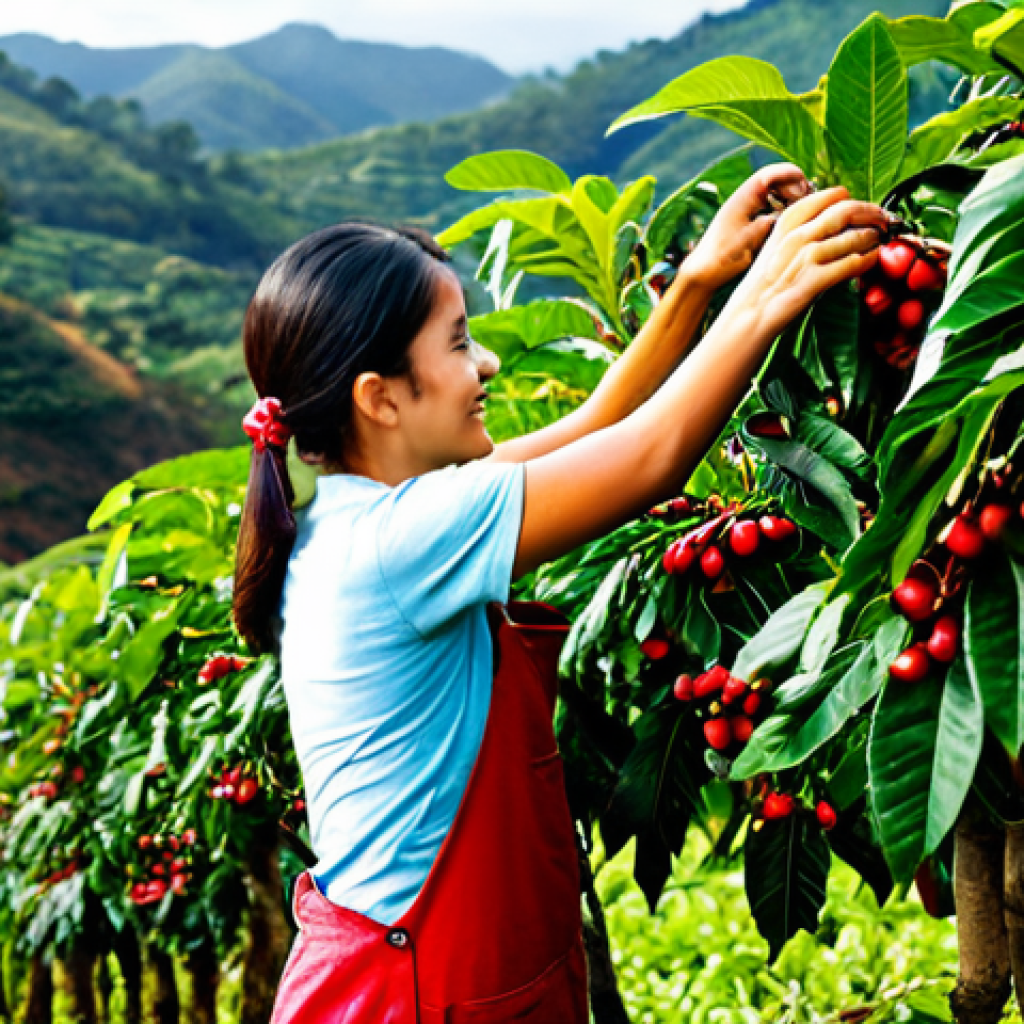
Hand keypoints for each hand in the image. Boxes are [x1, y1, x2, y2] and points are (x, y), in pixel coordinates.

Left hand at [680, 162, 814, 293]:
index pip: (770, 173)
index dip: (792, 176)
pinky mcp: (744, 221)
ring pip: (771, 194)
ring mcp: (743, 209)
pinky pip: (766, 207)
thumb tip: (794, 211)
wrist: (701, 273)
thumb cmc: (723, 256)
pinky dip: (779, 209)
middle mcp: (742, 198)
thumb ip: (774, 221)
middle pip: (773, 180)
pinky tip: (786, 222)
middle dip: (792, 186)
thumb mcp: (752, 239)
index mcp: (743, 197)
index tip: (807, 188)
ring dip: (787, 198)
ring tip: (800, 211)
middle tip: (808, 201)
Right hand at [722, 185, 890, 340]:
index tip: (861, 204)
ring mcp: (806, 257)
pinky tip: (873, 258)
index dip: (849, 199)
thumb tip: (830, 228)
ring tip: (878, 239)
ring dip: (872, 236)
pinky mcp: (815, 280)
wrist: (748, 316)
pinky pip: (852, 263)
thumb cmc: (762, 286)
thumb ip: (799, 234)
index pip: (827, 196)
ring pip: (853, 236)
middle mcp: (797, 236)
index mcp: (786, 224)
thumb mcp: (775, 249)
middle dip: (870, 212)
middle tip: (882, 218)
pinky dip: (868, 259)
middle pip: (845, 210)